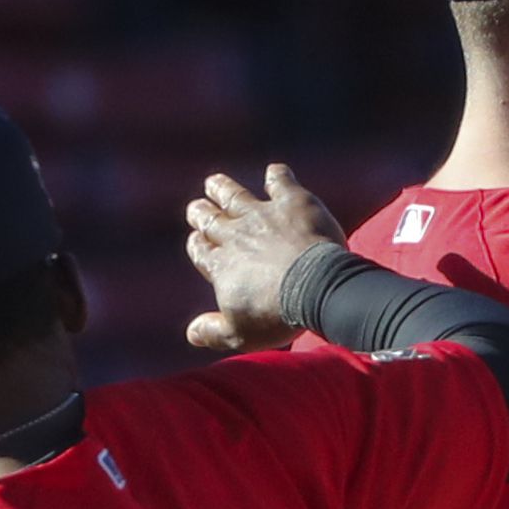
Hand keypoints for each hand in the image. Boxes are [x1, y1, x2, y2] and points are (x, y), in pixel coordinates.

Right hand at [183, 164, 346, 352]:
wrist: (317, 290)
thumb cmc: (278, 316)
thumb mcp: (241, 335)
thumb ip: (214, 332)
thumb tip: (192, 334)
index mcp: (221, 265)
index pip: (201, 251)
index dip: (198, 246)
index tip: (198, 243)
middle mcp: (235, 234)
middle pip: (209, 218)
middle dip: (201, 213)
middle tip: (198, 209)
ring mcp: (262, 215)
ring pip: (232, 194)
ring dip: (221, 188)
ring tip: (214, 183)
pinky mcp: (292, 202)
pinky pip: (279, 181)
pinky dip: (276, 176)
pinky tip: (275, 173)